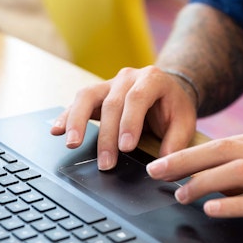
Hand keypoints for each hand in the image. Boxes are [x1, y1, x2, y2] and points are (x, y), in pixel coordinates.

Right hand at [51, 66, 197, 169]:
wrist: (166, 90)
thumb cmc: (174, 106)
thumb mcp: (185, 122)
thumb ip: (176, 142)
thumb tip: (164, 164)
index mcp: (152, 79)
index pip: (136, 98)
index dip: (129, 122)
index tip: (126, 147)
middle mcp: (128, 77)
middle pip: (111, 103)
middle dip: (107, 136)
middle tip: (106, 163)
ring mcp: (109, 83)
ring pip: (87, 96)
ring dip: (77, 121)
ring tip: (71, 143)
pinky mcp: (97, 94)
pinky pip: (78, 102)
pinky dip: (66, 117)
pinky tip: (57, 131)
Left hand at [146, 128, 242, 234]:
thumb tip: (209, 179)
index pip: (219, 144)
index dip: (187, 154)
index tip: (161, 163)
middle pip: (220, 152)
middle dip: (184, 162)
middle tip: (156, 172)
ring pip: (236, 172)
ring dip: (203, 182)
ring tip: (180, 194)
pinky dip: (233, 203)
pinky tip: (212, 208)